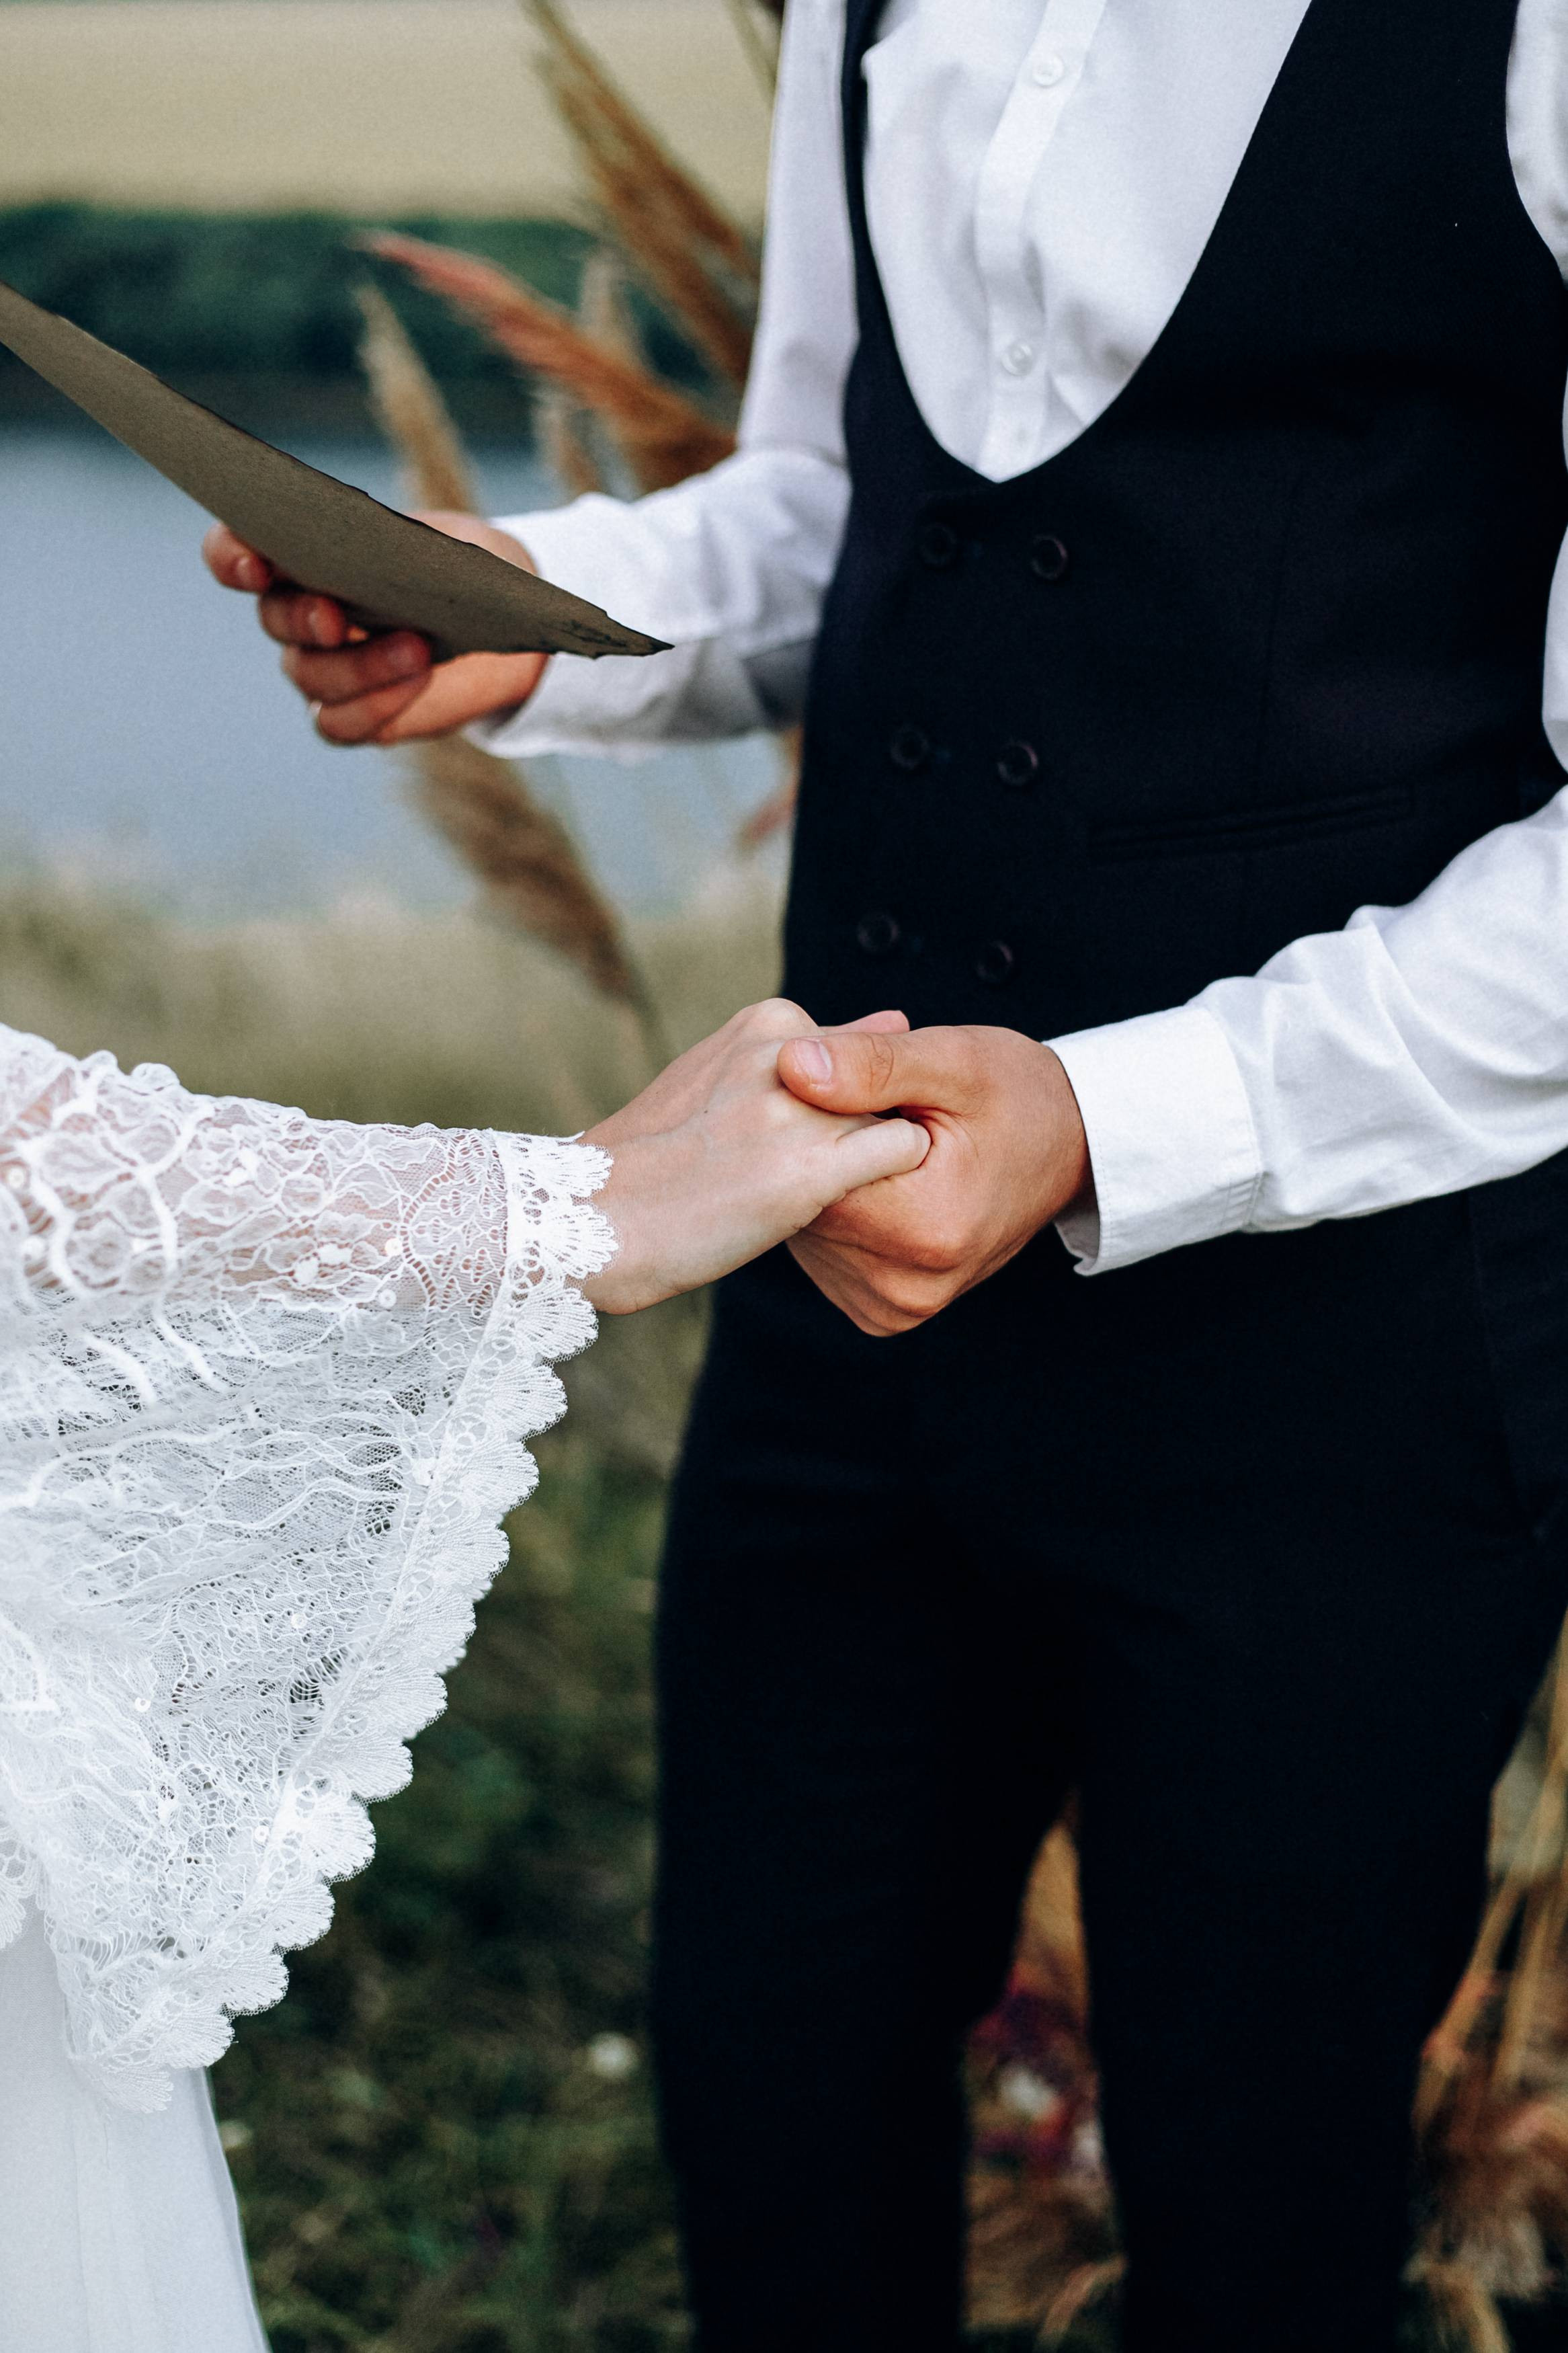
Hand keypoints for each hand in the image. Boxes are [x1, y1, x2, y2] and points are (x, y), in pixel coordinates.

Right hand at [201, 510, 548, 743]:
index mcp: (306, 557)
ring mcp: (324, 669)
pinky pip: (338, 723)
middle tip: (336, 618)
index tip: (253, 565)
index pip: (237, 554)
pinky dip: (374, 706)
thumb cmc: (462, 568)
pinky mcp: (356, 715)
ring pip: (309, 675)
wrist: (503, 626)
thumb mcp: (447, 542)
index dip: (230, 558)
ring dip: (359, 666)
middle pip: (273, 619)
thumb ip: (408, 545)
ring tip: (417, 648)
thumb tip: (393, 554)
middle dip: (301, 617)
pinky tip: (415, 682)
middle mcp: (300, 614)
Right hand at [580, 1002, 928, 1314]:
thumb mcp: (723, 1072)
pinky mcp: (816, 1168)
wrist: (594, 1217)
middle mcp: (791, 1052)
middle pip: (872, 1087)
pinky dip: (888, 1179)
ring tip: (793, 1190)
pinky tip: (829, 1203)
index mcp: (767, 1020)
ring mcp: (805, 1109)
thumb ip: (809, 1049)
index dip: (822, 1110)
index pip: (849, 1056)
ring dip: (863, 1159)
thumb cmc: (657, 1155)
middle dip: (849, 1130)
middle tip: (779, 1171)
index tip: (768, 1141)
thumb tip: (897, 1017)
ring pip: (889, 1118)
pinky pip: (904, 1153)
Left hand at [773, 1025, 1092, 1335]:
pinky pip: (824, 1254)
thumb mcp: (953, 1060)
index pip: (810, 1170)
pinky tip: (871, 1182)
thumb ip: (873, 1064)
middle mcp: (905, 1286)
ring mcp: (891, 1308)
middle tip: (860, 1106)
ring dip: (820, 1182)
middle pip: (803, 1206)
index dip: (810, 1116)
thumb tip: (791, 1065)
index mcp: (925, 1228)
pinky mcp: (882, 1313)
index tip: (847, 1084)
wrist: (1067, 1151)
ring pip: (806, 1229)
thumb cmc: (1014, 1094)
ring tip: (872, 1145)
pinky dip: (837, 1213)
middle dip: (815, 1150)